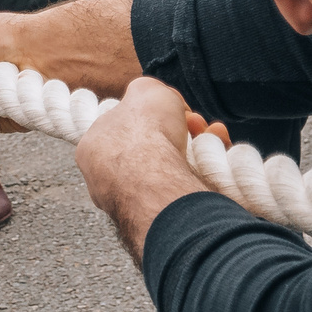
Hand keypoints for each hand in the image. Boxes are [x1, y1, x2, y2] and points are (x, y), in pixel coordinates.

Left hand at [75, 77, 208, 259]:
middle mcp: (107, 179)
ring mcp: (132, 203)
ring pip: (172, 171)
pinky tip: (218, 160)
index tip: (182, 112)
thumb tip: (161, 100)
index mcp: (92, 147)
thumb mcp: (144, 91)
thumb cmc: (143, 133)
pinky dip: (205, 176)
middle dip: (184, 135)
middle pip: (153, 150)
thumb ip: (148, 90)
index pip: (127, 128)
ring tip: (217, 137)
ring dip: (199, 152)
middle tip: (202, 126)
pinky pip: (185, 192)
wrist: (154, 182)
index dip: (158, 116)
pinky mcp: (159, 221)